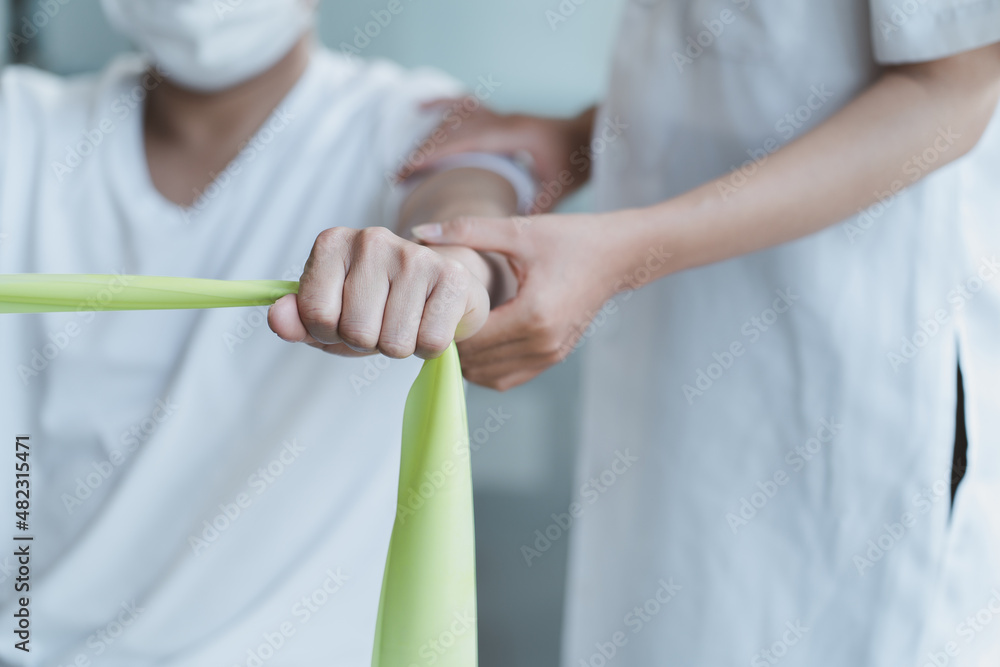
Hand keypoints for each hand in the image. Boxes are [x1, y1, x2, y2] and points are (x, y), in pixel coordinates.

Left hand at [268, 226, 488, 358]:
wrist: (442, 286)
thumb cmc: (380, 304)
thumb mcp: (331, 315)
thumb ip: (297, 320)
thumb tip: (277, 317)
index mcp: (333, 243)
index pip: (315, 314)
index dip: (328, 333)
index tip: (343, 319)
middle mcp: (371, 240)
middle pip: (356, 332)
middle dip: (367, 342)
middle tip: (380, 322)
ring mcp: (413, 255)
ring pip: (394, 343)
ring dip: (399, 347)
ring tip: (405, 321)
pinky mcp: (451, 276)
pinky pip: (429, 342)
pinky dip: (428, 347)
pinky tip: (429, 321)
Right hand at [406, 101, 596, 212]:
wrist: (591, 136)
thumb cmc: (576, 162)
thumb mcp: (557, 187)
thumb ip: (534, 207)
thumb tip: (507, 233)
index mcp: (512, 135)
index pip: (463, 141)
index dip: (432, 154)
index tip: (406, 170)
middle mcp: (502, 121)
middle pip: (452, 130)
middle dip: (423, 152)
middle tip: (398, 177)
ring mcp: (500, 116)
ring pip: (455, 118)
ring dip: (430, 136)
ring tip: (408, 162)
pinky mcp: (500, 118)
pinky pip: (465, 107)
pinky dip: (442, 106)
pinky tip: (420, 107)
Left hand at [411, 213, 657, 389]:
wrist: (617, 256)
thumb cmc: (570, 240)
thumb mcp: (519, 230)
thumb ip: (468, 231)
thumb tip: (418, 232)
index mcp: (533, 314)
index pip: (472, 339)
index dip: (443, 328)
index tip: (427, 308)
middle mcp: (543, 343)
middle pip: (476, 362)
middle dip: (450, 345)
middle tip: (432, 319)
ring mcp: (549, 355)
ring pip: (488, 376)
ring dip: (467, 359)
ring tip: (453, 329)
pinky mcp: (552, 359)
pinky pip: (506, 378)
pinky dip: (485, 366)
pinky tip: (477, 339)